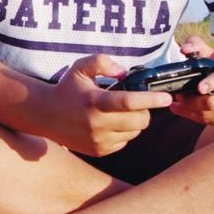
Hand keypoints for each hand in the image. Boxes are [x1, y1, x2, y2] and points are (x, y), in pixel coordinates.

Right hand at [39, 54, 171, 156]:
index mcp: (95, 101)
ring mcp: (99, 140)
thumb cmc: (67, 88)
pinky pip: (125, 142)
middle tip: (137, 102)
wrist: (46, 115)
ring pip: (135, 133)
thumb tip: (125, 73)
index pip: (129, 102)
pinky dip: (124, 132)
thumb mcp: (81, 67)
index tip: (166, 97)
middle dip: (145, 111)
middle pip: (139, 121)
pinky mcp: (99, 151)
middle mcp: (97, 124)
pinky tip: (110, 123)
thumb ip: (102, 62)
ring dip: (135, 122)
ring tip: (119, 112)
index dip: (151, 100)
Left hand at [170, 35, 213, 127]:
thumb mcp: (210, 51)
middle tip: (179, 97)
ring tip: (179, 105)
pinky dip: (198, 118)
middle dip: (193, 102)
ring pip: (213, 115)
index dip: (212, 82)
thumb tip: (184, 49)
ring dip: (192, 112)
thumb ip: (194, 45)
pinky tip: (188, 112)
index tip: (199, 88)